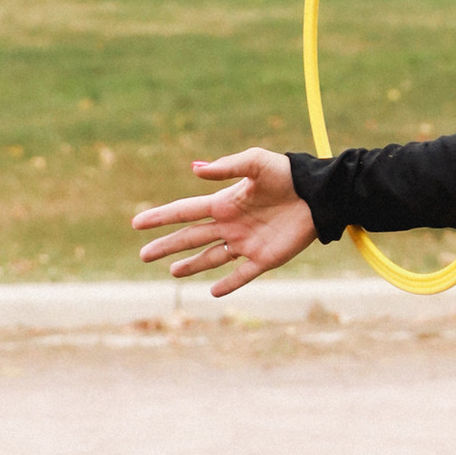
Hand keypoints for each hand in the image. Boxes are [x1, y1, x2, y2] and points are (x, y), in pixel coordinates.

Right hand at [133, 149, 317, 296]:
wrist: (319, 193)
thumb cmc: (287, 174)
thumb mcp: (255, 163)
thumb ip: (227, 166)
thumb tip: (195, 170)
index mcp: (224, 203)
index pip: (184, 212)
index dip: (160, 217)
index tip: (136, 223)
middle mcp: (230, 225)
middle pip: (191, 238)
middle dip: (167, 246)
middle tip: (144, 255)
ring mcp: (246, 243)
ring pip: (211, 258)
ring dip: (191, 265)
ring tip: (172, 272)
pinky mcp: (265, 258)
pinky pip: (242, 275)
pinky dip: (228, 283)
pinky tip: (213, 291)